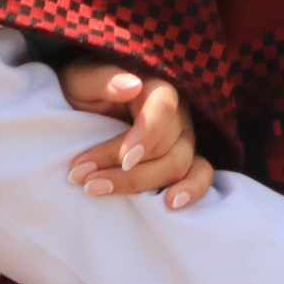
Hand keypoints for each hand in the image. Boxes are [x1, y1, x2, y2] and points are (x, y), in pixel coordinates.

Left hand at [57, 60, 212, 208]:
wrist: (85, 106)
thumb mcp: (83, 79)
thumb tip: (132, 86)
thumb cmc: (86, 88)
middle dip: (125, 169)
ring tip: (99, 190)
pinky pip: (201, 176)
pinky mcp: (184, 160)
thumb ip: (104, 80)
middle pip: (167, 146)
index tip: (125, 159)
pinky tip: (169, 204)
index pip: (164, 107)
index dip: (147, 135)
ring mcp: (183, 139)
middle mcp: (177, 114)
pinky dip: (191, 191)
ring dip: (140, 183)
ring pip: (179, 165)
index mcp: (155, 87)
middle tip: (82, 178)